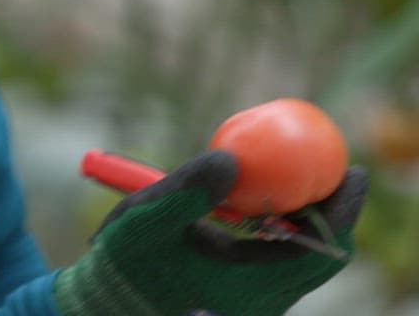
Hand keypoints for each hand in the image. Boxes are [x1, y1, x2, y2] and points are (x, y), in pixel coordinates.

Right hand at [54, 150, 367, 315]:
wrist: (108, 303)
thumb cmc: (123, 264)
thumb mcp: (144, 222)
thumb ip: (185, 191)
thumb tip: (230, 157)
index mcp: (246, 289)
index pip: (319, 253)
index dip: (342, 210)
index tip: (349, 171)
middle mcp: (259, 302)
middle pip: (319, 256)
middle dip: (328, 210)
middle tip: (326, 168)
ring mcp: (251, 302)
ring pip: (300, 259)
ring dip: (303, 220)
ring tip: (295, 182)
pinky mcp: (239, 296)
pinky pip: (278, 262)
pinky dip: (280, 230)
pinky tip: (260, 205)